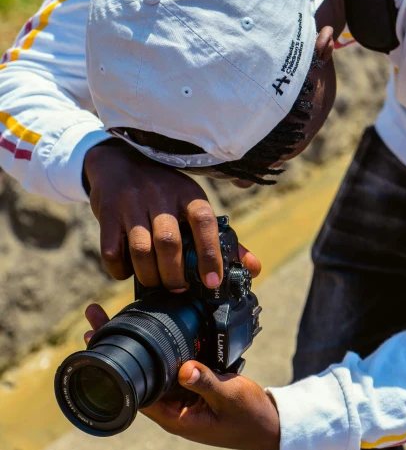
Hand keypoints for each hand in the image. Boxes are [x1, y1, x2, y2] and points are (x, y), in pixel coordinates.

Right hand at [83, 141, 260, 290]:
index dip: (210, 254)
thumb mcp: (192, 203)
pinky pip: (112, 250)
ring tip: (156, 284)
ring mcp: (132, 203)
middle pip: (169, 242)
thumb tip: (253, 268)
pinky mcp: (107, 212)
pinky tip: (128, 272)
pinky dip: (120, 269)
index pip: (204, 222)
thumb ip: (221, 236)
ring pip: (141, 249)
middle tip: (179, 288)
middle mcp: (160, 195)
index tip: (212, 282)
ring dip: (150, 275)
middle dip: (175, 274)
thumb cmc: (164, 191)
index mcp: (188, 193)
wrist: (118, 161)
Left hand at [84, 304, 279, 449]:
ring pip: (153, 367)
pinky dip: (161, 346)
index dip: (112, 365)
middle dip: (117, 347)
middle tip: (95, 319)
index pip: (132, 390)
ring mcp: (181, 395)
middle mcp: (172, 406)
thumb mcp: (230, 397)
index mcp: (174, 416)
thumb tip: (184, 368)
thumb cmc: (249, 417)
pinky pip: (172, 364)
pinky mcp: (193, 385)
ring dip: (137, 344)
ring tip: (116, 315)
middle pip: (137, 374)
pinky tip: (155, 326)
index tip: (96, 339)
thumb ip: (208, 382)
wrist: (270, 425)